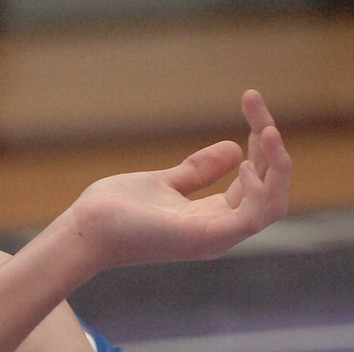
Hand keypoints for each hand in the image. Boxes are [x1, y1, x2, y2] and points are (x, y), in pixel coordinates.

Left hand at [66, 89, 290, 269]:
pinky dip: (260, 189)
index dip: (261, 142)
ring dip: (278, 165)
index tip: (250, 102)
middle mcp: (219, 230)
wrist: (84, 230)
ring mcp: (213, 237)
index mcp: (212, 217)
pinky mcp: (204, 239)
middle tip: (254, 102)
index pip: (257, 179)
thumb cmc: (113, 211)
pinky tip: (245, 161)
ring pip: (273, 205)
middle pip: (272, 188)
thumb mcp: (163, 182)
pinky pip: (254, 218)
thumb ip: (197, 171)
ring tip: (266, 130)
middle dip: (272, 145)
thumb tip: (234, 148)